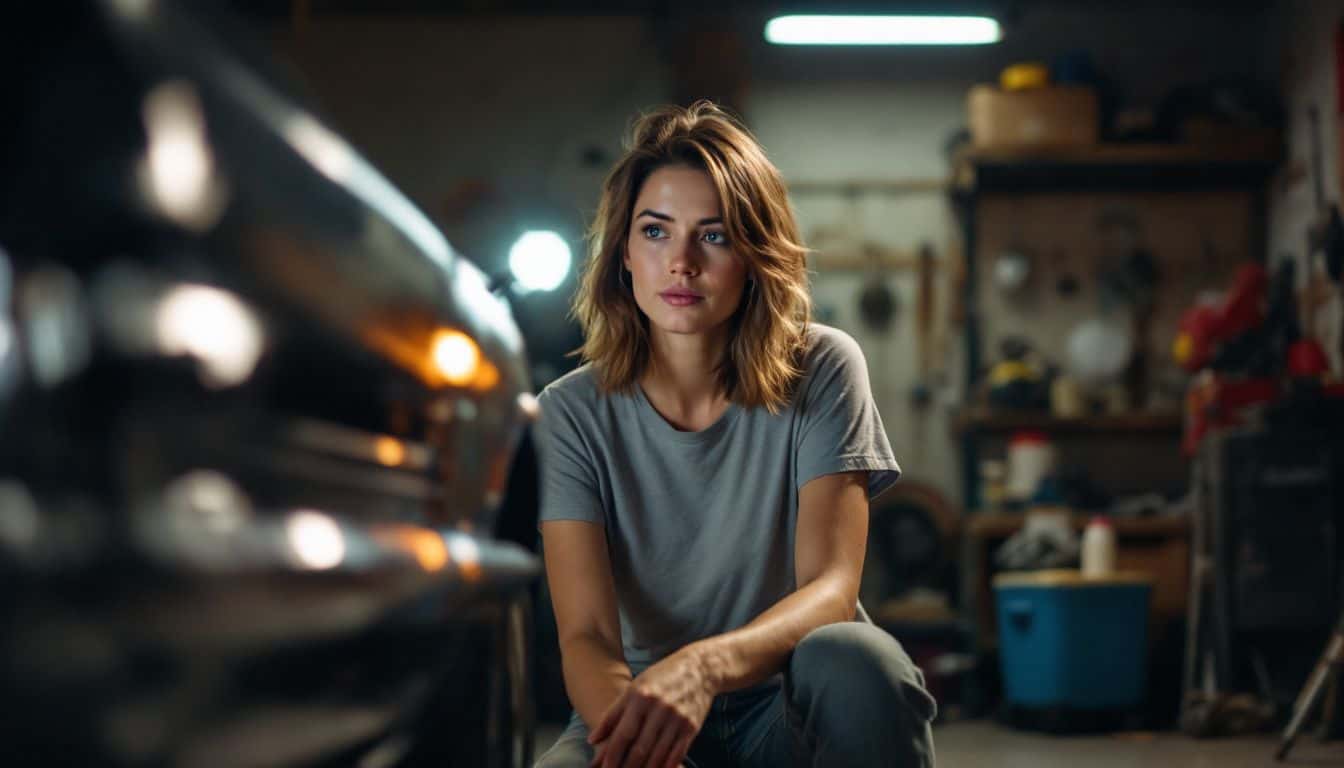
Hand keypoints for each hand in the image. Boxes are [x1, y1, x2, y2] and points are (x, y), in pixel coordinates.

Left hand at [588, 645, 715, 767]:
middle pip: (640, 748)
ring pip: (658, 754)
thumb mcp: (634, 688)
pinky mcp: (692, 727)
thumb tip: (592, 740)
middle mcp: (660, 708)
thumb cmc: (661, 677)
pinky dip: (666, 766)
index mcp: (641, 697)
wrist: (699, 668)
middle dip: (627, 767)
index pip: (623, 733)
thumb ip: (612, 714)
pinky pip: (677, 754)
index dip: (612, 755)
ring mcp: (677, 718)